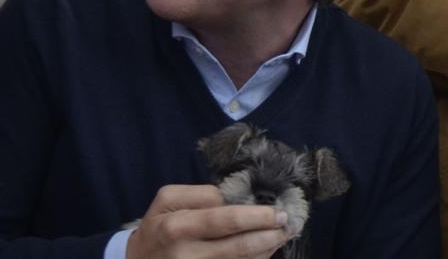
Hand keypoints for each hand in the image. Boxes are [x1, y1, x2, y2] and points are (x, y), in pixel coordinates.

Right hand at [126, 185, 291, 258]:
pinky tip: (265, 252)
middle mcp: (187, 254)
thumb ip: (201, 194)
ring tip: (282, 236)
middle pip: (239, 246)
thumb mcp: (168, 200)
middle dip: (270, 235)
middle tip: (289, 224)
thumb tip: (235, 198)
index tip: (277, 210)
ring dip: (267, 250)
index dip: (256, 216)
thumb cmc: (158, 226)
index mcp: (178, 226)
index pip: (225, 220)